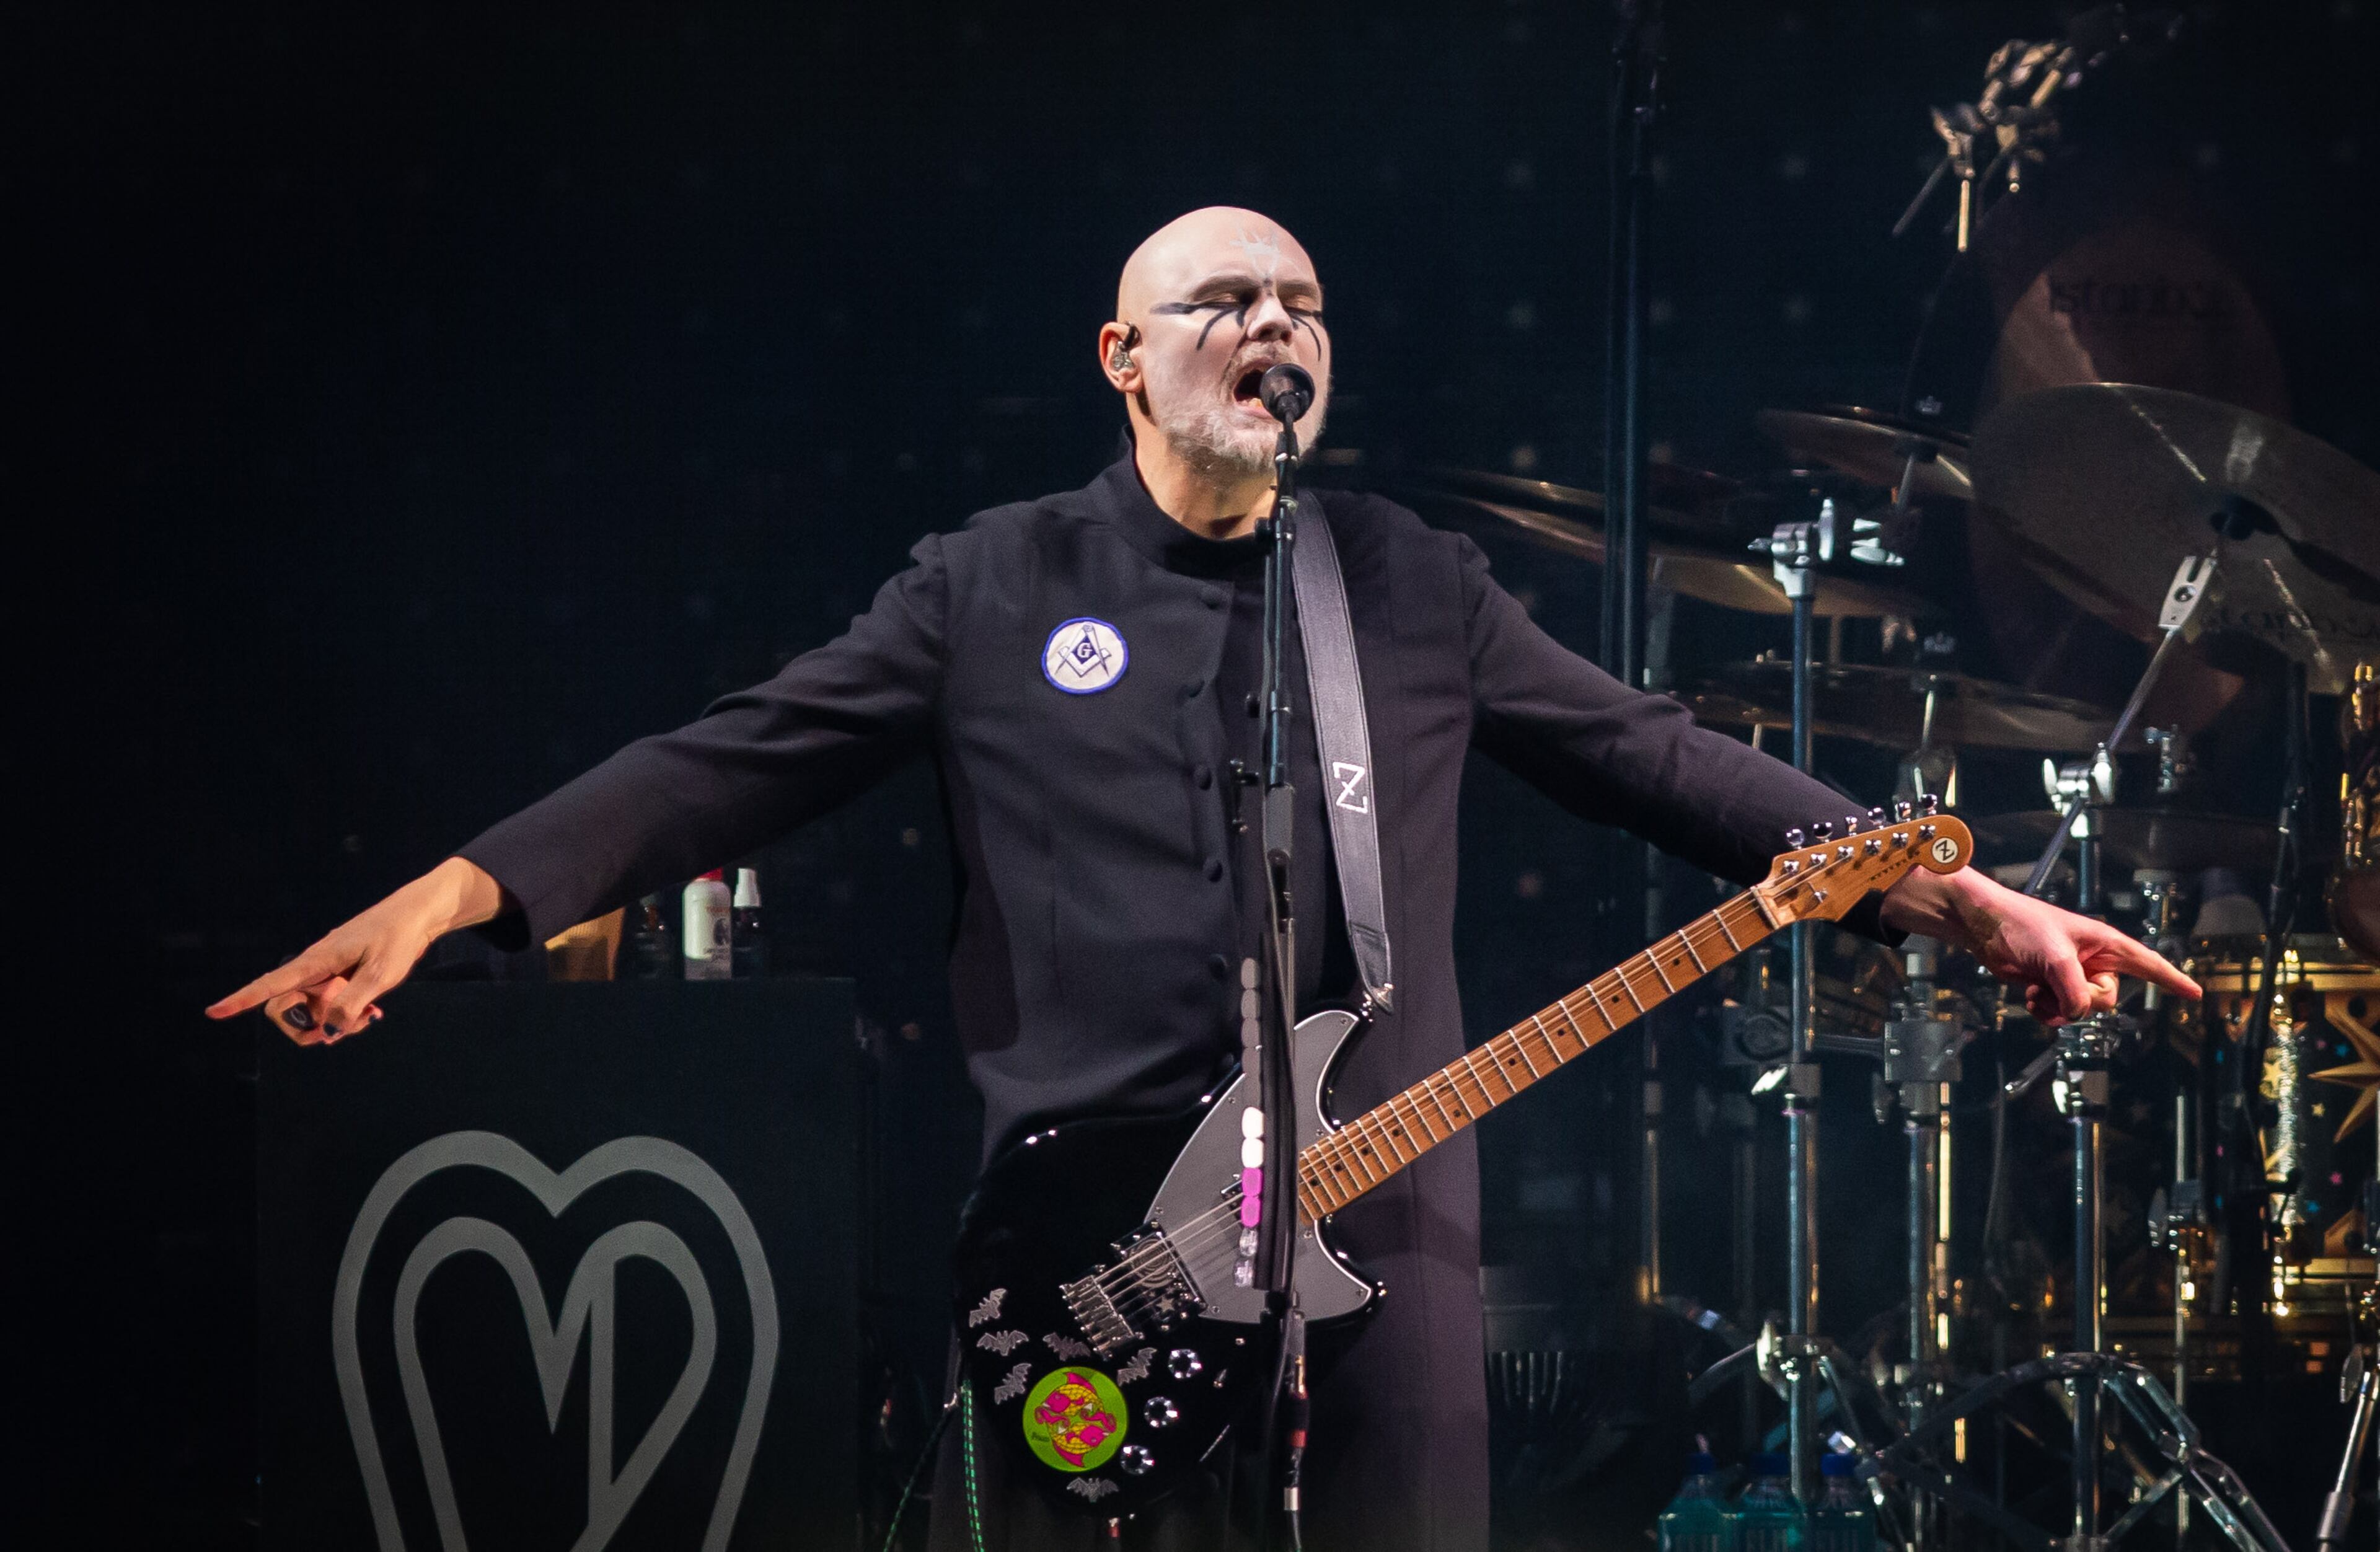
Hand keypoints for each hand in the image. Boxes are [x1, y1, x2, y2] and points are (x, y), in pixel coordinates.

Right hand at [206, 857, 509, 1043]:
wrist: (419, 915)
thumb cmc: (399, 937)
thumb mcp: (380, 975)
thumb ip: (350, 1006)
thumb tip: (326, 1033)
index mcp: (316, 961)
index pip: (270, 984)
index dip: (241, 1000)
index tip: (214, 1012)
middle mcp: (315, 968)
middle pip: (285, 1007)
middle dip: (304, 1028)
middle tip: (341, 1030)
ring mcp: (327, 974)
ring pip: (312, 1011)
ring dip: (332, 1024)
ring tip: (368, 1016)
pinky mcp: (340, 978)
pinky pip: (330, 1006)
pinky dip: (346, 1016)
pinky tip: (370, 1011)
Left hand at [1880, 866, 2198, 1024]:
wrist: (1983, 927)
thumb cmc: (2019, 926)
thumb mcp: (2053, 957)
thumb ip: (2074, 988)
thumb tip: (2081, 1013)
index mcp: (2105, 944)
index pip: (2148, 964)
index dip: (2172, 980)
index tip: (2195, 994)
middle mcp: (2093, 961)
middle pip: (2107, 999)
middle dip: (2082, 999)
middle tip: (2056, 980)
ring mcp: (2072, 975)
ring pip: (2083, 1010)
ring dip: (2060, 1007)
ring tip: (2039, 988)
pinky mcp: (2051, 987)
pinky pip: (2061, 1014)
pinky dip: (2047, 1011)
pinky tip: (2031, 996)